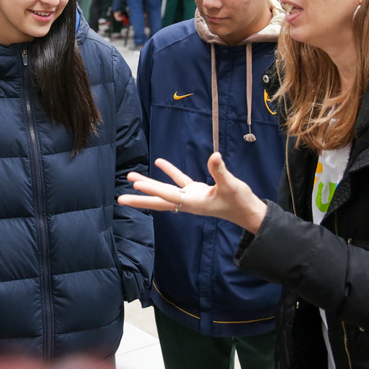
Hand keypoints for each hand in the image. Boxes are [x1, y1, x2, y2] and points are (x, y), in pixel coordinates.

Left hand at [118, 153, 266, 233]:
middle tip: (119, 199)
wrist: (248, 211)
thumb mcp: (231, 185)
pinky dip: (170, 172)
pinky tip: (159, 163)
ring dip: (149, 184)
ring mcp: (191, 197)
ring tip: (131, 178)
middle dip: (140, 199)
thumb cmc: (240, 201)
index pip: (168, 195)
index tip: (135, 186)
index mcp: (193, 203)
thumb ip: (220, 171)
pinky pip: (179, 181)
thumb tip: (214, 156)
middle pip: (159, 200)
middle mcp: (188, 202)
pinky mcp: (197, 191)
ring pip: (165, 190)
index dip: (152, 190)